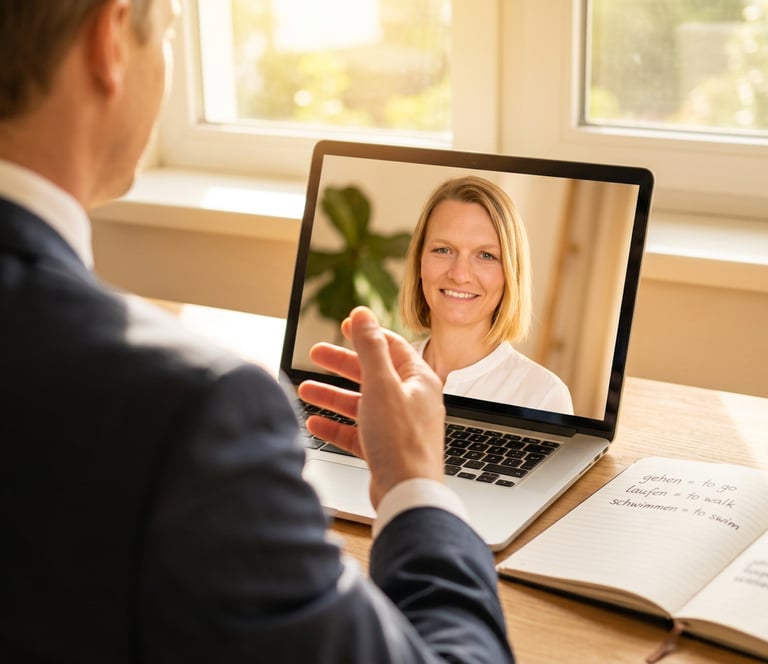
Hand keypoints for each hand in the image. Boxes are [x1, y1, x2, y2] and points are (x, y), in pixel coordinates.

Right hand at [298, 307, 445, 506]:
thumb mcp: (381, 385)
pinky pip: (357, 432)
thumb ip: (370, 348)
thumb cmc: (401, 441)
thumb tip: (363, 315)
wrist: (408, 495)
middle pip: (372, 374)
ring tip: (305, 390)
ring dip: (333, 396)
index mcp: (417, 380)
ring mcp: (398, 427)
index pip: (391, 347)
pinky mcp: (385, 450)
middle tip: (315, 354)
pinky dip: (336, 425)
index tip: (344, 326)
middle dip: (341, 364)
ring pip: (361, 404)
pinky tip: (315, 423)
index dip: (366, 334)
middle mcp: (410, 401)